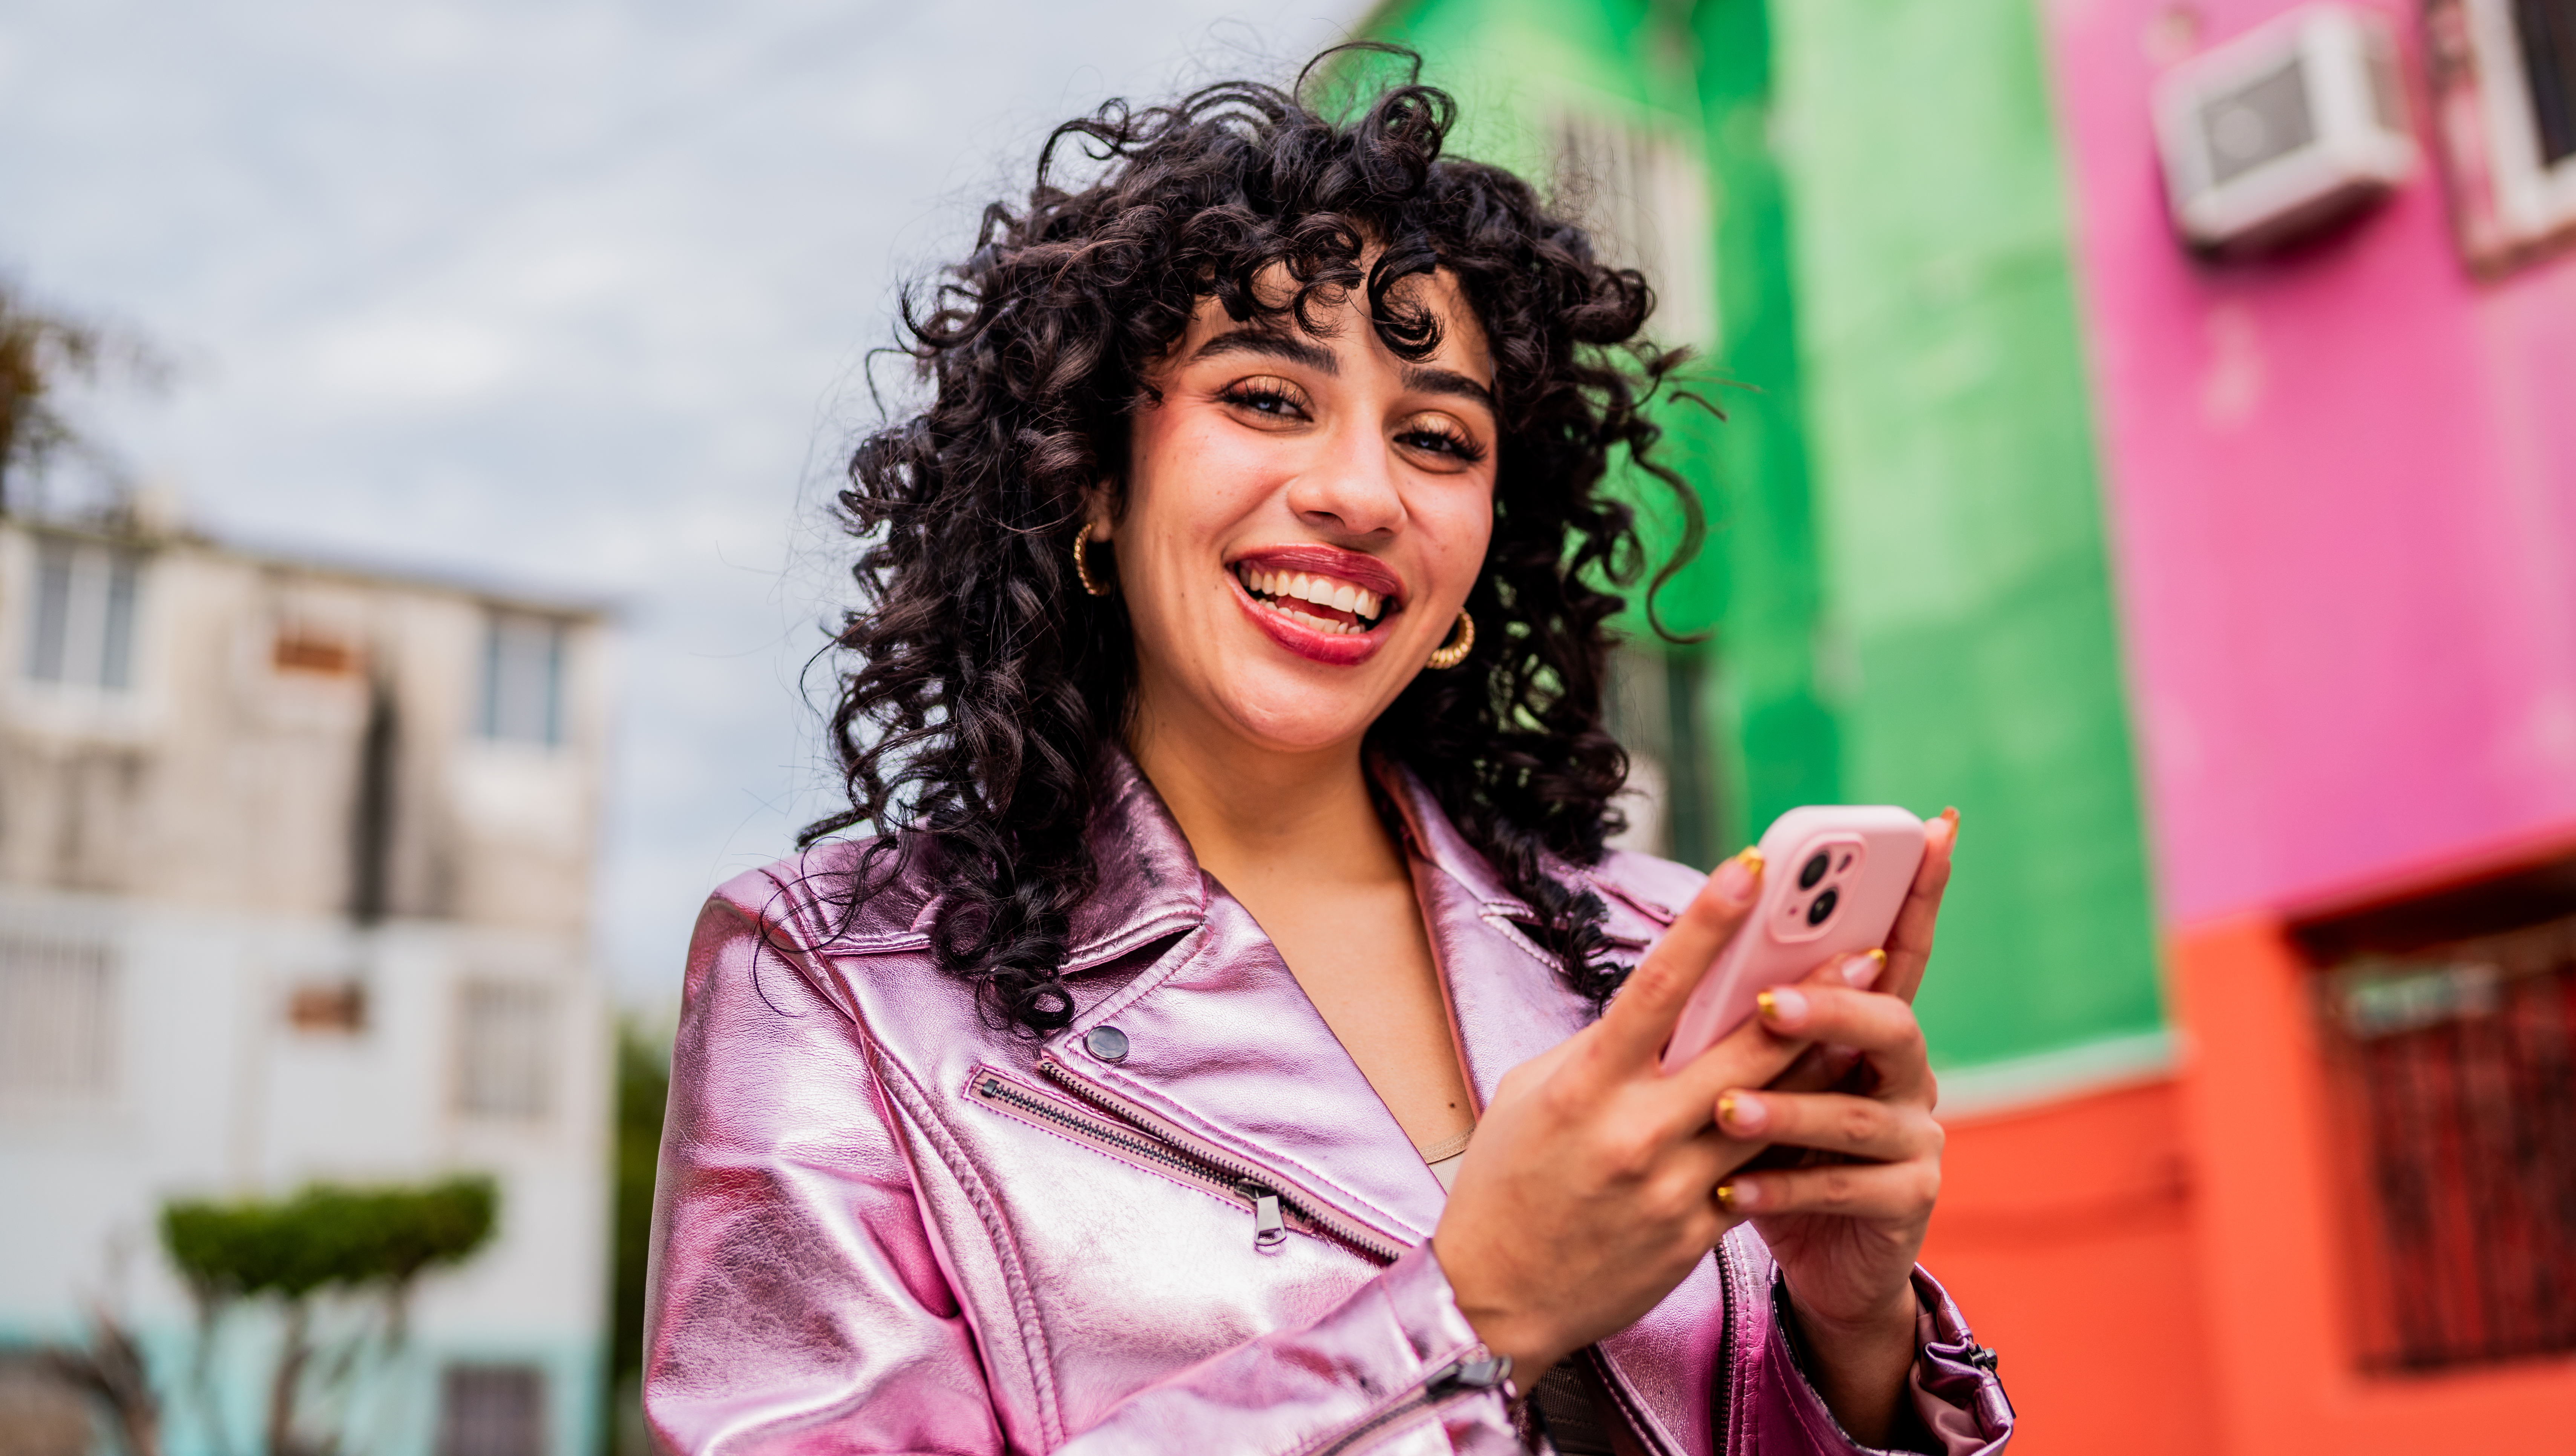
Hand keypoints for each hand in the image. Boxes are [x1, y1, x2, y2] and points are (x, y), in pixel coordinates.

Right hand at [1431, 849, 1825, 1374]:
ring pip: (1768, 1109)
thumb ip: (1598, 1051)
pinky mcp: (1697, 1232)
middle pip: (1740, 1049)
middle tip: (1862, 948)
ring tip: (1869, 1016)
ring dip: (1822, 1058)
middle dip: (1806, 995)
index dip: (1706, 924)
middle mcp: (1633, 1131)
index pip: (1656, 987)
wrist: (1495, 1298)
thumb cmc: (1506, 1181)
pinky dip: (1796, 1132)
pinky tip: (1833, 1100)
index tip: (1749, 871)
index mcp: (1584, 1085)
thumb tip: (1658, 1011)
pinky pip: (1760, 1172)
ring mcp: (1671, 1185)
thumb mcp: (1530, 1095)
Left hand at [1713, 810, 1956, 1444]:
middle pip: (1891, 1023)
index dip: (1920, 891)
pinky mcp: (1908, 1204)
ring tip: (1724, 1110)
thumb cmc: (1772, 1151)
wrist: (1814, 1262)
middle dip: (1832, 1008)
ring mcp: (1915, 1140)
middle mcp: (1905, 1076)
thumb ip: (1749, 1024)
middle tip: (1769, 1004)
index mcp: (1869, 1032)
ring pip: (1860, 1114)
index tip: (1932, 828)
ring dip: (1789, 1109)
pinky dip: (1785, 1191)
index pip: (1898, 950)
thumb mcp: (1755, 1078)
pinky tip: (1731, 1195)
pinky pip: (1849, 1189)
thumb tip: (1703, 947)